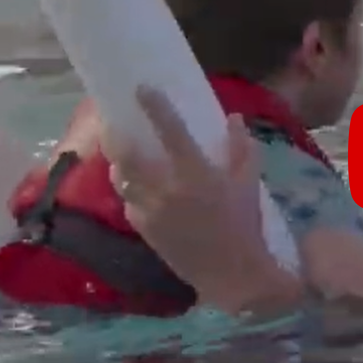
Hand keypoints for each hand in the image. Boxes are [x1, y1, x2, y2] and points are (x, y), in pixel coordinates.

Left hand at [102, 86, 303, 313]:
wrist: (232, 274)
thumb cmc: (245, 225)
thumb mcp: (250, 183)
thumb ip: (242, 148)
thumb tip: (233, 119)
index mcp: (196, 174)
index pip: (171, 131)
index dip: (154, 107)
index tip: (141, 88)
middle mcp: (167, 190)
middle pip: (127, 155)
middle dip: (115, 136)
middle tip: (112, 122)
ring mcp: (151, 211)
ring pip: (122, 180)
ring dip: (118, 164)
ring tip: (120, 154)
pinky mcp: (144, 230)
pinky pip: (129, 204)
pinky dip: (131, 193)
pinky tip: (138, 189)